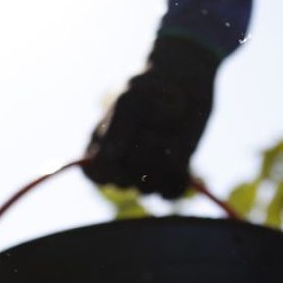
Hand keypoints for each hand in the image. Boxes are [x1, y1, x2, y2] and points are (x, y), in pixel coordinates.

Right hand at [83, 36, 218, 197]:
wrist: (187, 87)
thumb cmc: (152, 91)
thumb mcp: (131, 101)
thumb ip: (118, 127)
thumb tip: (107, 158)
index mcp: (102, 146)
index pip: (96, 174)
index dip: (108, 167)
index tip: (122, 149)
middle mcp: (123, 163)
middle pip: (123, 183)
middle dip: (139, 159)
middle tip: (151, 131)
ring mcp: (148, 172)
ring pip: (148, 190)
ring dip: (161, 165)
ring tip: (169, 138)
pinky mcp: (173, 176)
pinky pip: (171, 194)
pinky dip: (178, 179)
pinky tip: (183, 159)